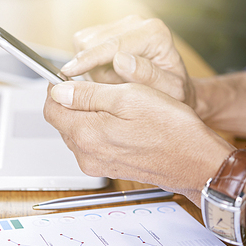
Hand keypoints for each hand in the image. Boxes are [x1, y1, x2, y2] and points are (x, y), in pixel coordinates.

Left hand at [43, 81, 234, 205]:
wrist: (194, 161)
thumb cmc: (170, 128)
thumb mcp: (128, 97)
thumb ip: (88, 94)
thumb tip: (59, 90)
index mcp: (87, 135)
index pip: (51, 109)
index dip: (55, 88)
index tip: (67, 77)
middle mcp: (86, 154)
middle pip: (62, 121)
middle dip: (71, 101)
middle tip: (95, 86)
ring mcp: (96, 164)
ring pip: (75, 131)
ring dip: (85, 114)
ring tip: (112, 103)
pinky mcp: (107, 167)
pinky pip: (90, 143)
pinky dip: (96, 128)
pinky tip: (118, 121)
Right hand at [61, 15, 196, 107]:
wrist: (172, 87)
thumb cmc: (174, 91)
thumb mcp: (170, 90)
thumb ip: (148, 76)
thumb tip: (121, 60)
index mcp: (154, 33)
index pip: (112, 44)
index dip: (88, 59)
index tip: (70, 72)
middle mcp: (137, 23)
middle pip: (92, 40)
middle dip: (91, 68)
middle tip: (107, 88)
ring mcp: (121, 24)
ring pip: (84, 40)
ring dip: (88, 66)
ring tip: (109, 82)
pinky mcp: (109, 30)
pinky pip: (84, 43)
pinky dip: (87, 62)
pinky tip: (103, 74)